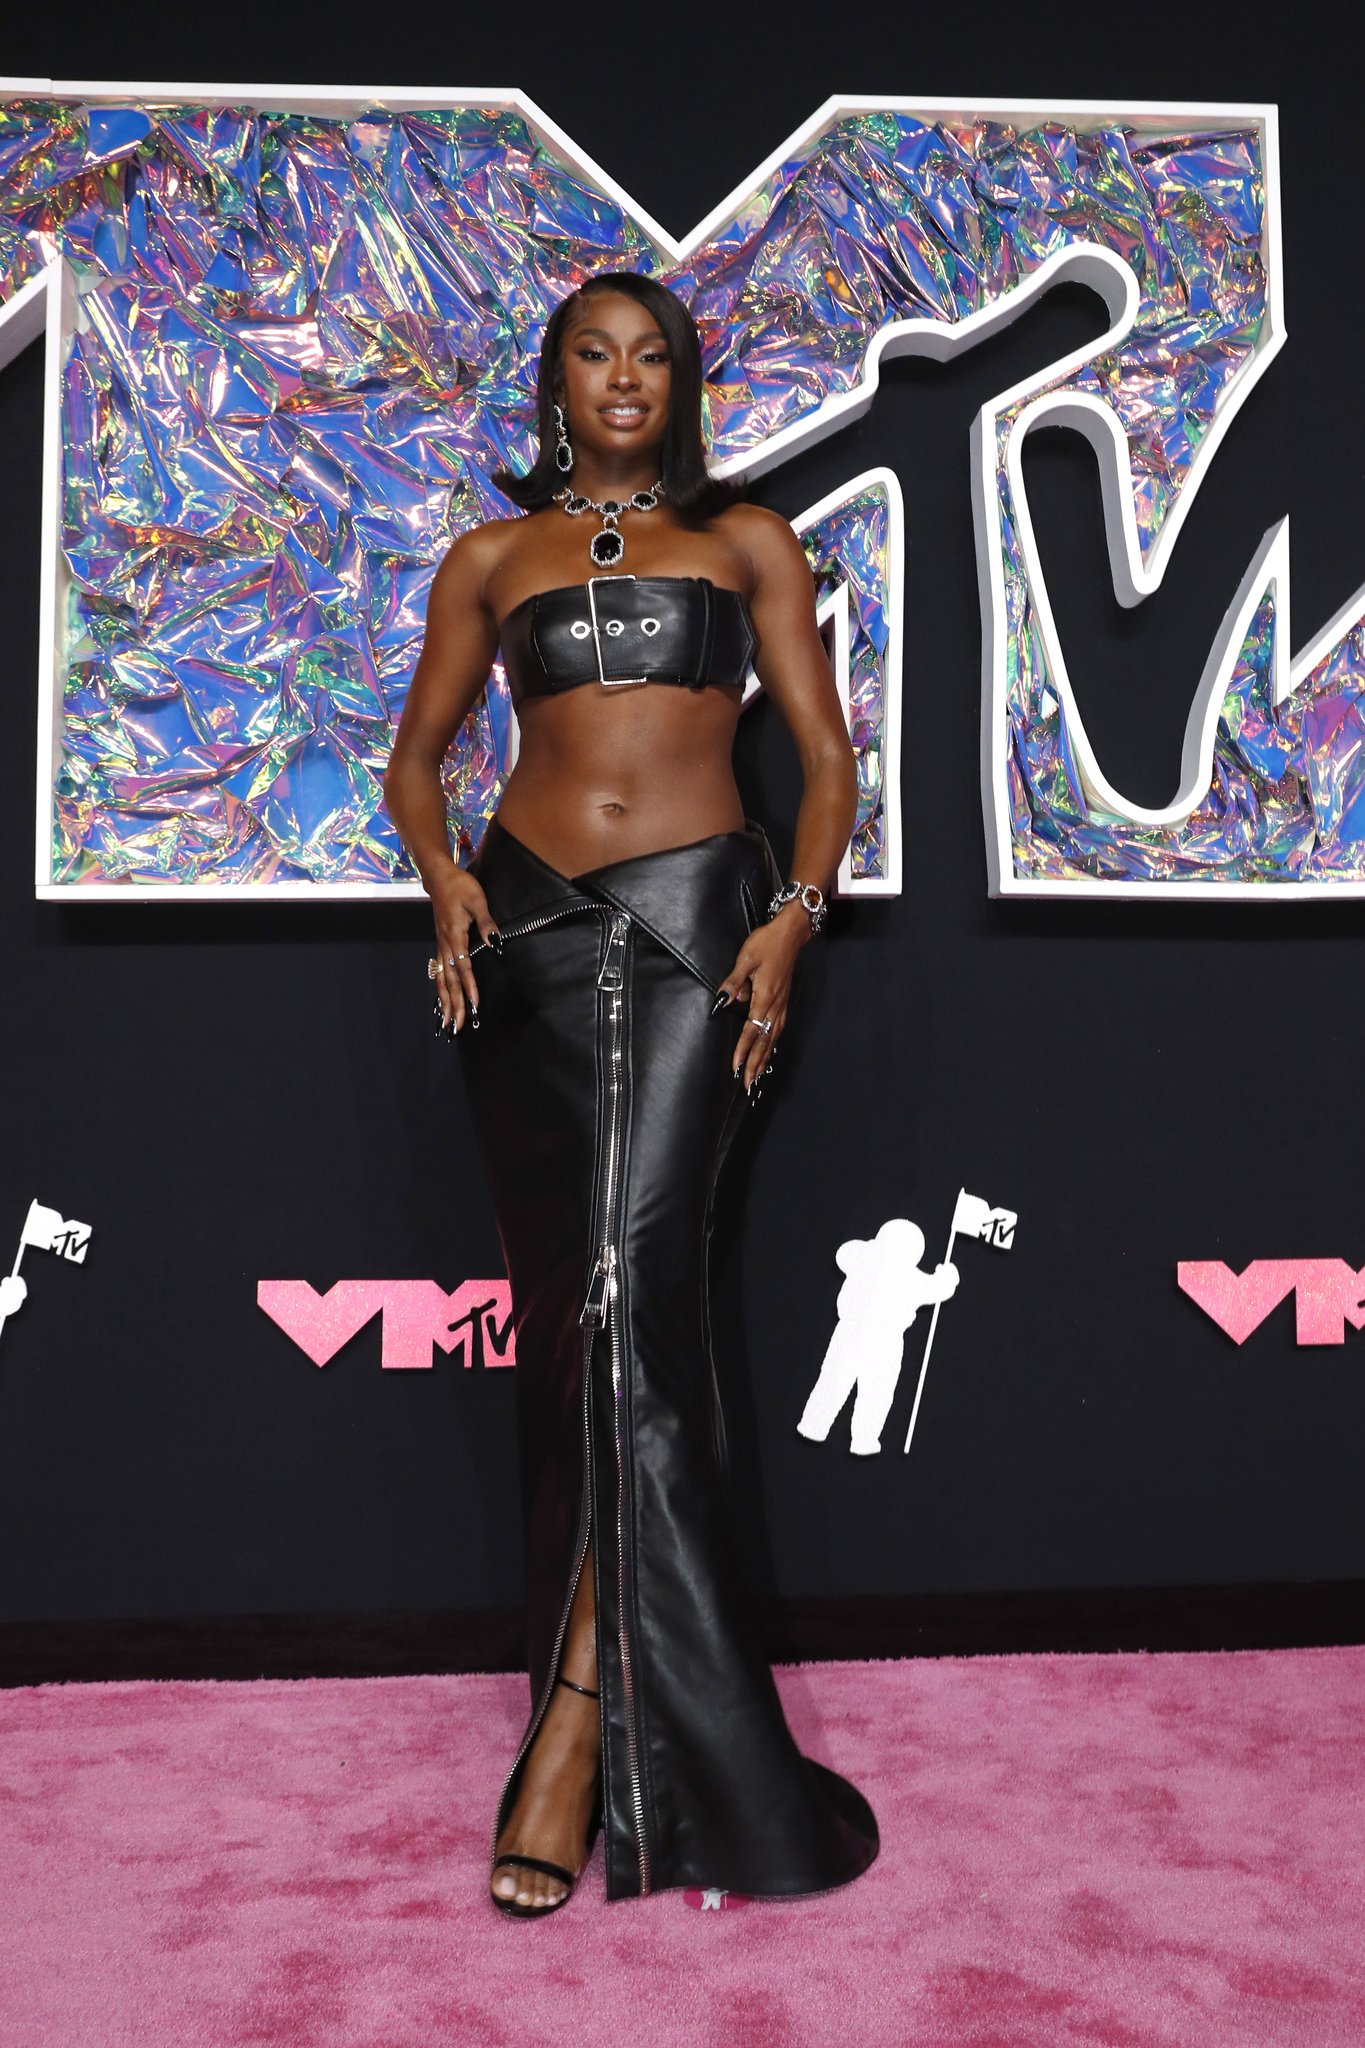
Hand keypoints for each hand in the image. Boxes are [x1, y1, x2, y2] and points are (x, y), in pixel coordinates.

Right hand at [428, 863, 500, 1031]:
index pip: (463, 967)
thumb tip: (495, 942)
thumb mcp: (477, 900)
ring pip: (441, 979)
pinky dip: (440, 989)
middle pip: (448, 980)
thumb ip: (487, 922)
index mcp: (454, 935)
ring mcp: (440, 945)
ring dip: (444, 1001)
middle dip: (453, 1004)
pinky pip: (439, 972)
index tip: (474, 1005)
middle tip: (456, 1026)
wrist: (440, 877)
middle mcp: (444, 944)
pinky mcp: (440, 944)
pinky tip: (442, 1002)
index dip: (469, 987)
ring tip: (446, 1022)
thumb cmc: (460, 886)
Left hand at [714, 902, 810, 1091]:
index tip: (735, 1067)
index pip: (751, 1030)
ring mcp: (781, 1004)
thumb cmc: (767, 943)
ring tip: (758, 1076)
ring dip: (765, 1058)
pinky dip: (772, 1045)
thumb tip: (723, 1001)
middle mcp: (775, 1005)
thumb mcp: (746, 958)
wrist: (791, 933)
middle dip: (755, 1064)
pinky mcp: (783, 1001)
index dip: (742, 1050)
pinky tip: (770, 1052)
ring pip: (773, 1038)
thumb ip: (734, 982)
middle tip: (748, 1084)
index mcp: (764, 997)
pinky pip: (778, 1029)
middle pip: (764, 1041)